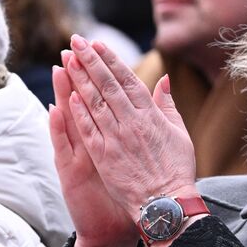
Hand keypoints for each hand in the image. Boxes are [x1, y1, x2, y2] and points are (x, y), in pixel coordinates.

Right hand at [51, 57, 136, 246]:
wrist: (110, 231)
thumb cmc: (124, 195)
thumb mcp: (132, 158)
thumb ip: (139, 128)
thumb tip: (153, 99)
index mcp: (105, 136)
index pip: (100, 99)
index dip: (98, 75)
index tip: (96, 49)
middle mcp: (88, 143)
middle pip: (81, 103)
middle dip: (78, 75)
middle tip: (72, 48)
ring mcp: (77, 157)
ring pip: (68, 121)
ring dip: (62, 94)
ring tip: (60, 69)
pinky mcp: (70, 174)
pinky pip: (64, 149)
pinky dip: (59, 130)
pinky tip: (55, 111)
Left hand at [62, 34, 197, 218]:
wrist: (167, 205)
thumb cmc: (176, 171)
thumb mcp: (179, 134)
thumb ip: (168, 105)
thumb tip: (164, 80)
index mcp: (151, 116)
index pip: (128, 79)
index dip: (110, 60)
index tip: (97, 44)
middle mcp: (132, 123)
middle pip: (107, 85)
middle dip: (90, 61)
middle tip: (75, 41)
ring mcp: (116, 140)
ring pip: (94, 103)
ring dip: (79, 79)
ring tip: (67, 60)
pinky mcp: (104, 157)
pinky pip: (88, 130)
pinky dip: (78, 112)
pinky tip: (68, 95)